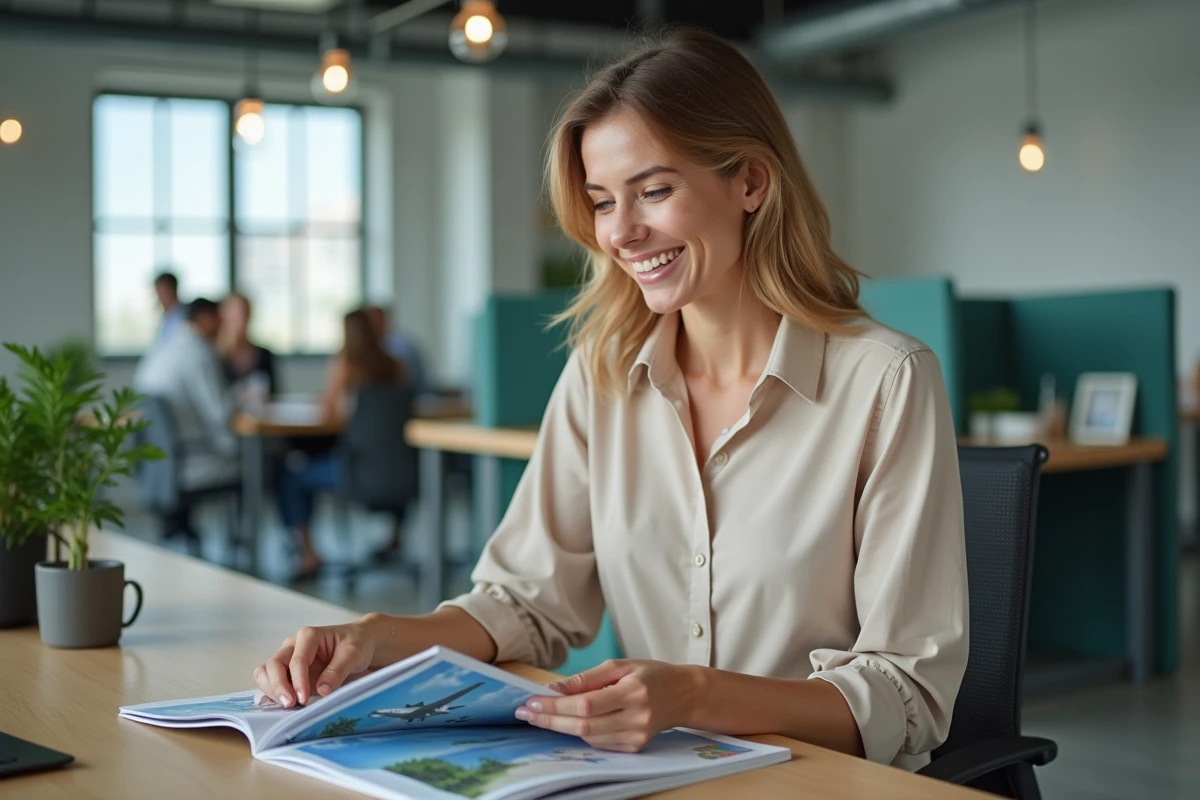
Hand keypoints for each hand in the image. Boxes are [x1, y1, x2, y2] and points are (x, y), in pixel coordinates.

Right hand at [252, 620, 376, 708]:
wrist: (360, 643)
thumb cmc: (356, 644)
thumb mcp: (353, 654)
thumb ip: (337, 671)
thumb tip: (322, 690)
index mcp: (309, 636)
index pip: (296, 660)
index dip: (298, 680)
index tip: (303, 698)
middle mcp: (293, 645)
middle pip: (273, 664)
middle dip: (278, 686)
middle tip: (290, 705)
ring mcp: (288, 658)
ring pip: (266, 672)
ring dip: (272, 690)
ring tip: (287, 706)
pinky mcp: (288, 672)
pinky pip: (270, 681)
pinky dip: (272, 693)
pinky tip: (285, 703)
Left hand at [516, 660, 699, 752]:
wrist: (683, 695)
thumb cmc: (650, 675)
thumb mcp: (620, 665)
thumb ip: (586, 678)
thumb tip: (553, 688)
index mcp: (633, 692)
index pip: (587, 704)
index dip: (556, 705)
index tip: (532, 701)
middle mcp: (636, 718)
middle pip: (584, 726)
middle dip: (551, 719)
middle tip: (526, 713)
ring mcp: (636, 737)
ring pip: (588, 738)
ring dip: (561, 726)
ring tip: (541, 715)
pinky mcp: (634, 748)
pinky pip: (598, 743)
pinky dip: (580, 733)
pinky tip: (570, 721)